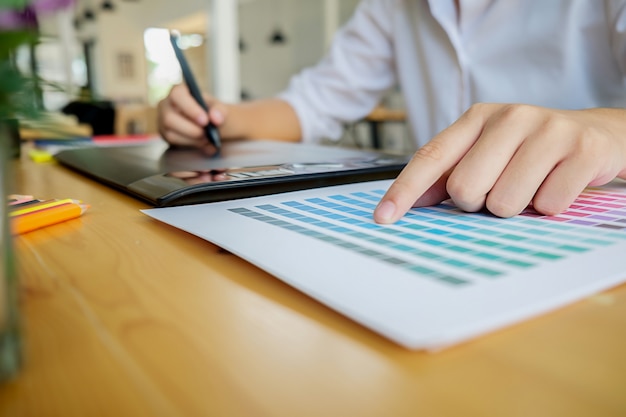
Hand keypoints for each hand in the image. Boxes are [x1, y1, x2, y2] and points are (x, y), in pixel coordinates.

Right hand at [157, 84, 227, 154]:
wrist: (212, 125)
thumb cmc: (212, 112)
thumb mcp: (219, 108)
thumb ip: (220, 111)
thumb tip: (215, 118)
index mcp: (179, 91)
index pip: (177, 95)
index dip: (190, 108)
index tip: (205, 120)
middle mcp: (166, 104)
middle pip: (169, 117)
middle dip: (190, 129)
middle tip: (206, 134)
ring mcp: (163, 120)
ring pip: (170, 133)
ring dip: (191, 139)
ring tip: (207, 139)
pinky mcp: (166, 134)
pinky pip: (173, 142)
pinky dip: (191, 144)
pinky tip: (204, 144)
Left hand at [374, 104, 625, 222]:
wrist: (595, 135)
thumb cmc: (529, 150)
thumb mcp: (486, 152)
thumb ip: (449, 174)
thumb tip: (411, 203)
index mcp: (477, 118)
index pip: (431, 157)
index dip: (405, 190)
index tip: (383, 218)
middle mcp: (510, 117)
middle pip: (465, 188)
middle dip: (478, 202)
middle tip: (498, 189)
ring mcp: (548, 130)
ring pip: (505, 202)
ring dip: (516, 207)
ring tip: (530, 186)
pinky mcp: (582, 149)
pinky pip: (547, 205)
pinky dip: (549, 208)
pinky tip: (557, 185)